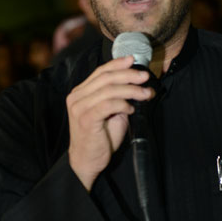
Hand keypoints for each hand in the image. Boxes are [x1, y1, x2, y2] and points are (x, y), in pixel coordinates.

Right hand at [67, 56, 154, 190]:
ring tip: (145, 94)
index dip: (118, 64)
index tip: (133, 60)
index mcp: (80, 92)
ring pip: (108, 90)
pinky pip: (107, 105)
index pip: (100, 72)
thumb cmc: (100, 137)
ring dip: (131, 90)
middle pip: (105, 77)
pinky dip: (122, 104)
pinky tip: (131, 109)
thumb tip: (139, 86)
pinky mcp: (86, 119)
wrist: (87, 160)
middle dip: (128, 75)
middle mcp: (76, 97)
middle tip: (145, 77)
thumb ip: (119, 98)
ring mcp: (79, 107)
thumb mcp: (111, 113)